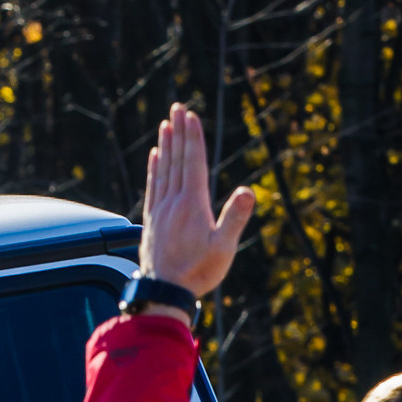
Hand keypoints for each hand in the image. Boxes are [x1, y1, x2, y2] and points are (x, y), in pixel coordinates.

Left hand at [138, 104, 255, 300]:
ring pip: (163, 169)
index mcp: (193, 204)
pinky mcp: (152, 220)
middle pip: (176, 159)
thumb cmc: (198, 273)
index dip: (193, 137)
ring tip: (166, 125)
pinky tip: (155, 157)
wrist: (164, 293)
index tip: (191, 115)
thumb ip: (235, 219)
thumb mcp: (223, 249)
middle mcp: (174, 202)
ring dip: (165, 145)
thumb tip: (249, 192)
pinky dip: (154, 168)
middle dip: (177, 132)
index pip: (193, 162)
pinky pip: (153, 186)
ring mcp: (160, 210)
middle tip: (177, 108)